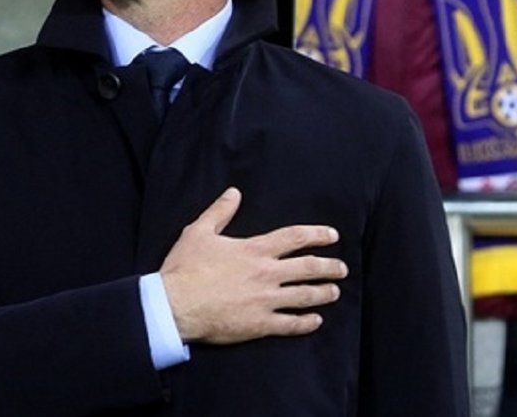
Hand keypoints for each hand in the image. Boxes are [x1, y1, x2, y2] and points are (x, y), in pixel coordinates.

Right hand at [159, 187, 347, 344]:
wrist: (174, 305)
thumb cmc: (185, 268)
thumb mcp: (199, 232)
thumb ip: (219, 212)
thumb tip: (233, 193)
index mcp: (255, 250)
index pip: (295, 237)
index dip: (317, 235)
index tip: (333, 236)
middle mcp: (266, 273)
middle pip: (308, 268)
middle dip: (330, 267)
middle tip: (342, 268)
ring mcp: (266, 301)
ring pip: (305, 296)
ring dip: (324, 293)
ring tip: (335, 292)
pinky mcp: (259, 324)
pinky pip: (291, 324)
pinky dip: (307, 323)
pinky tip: (316, 320)